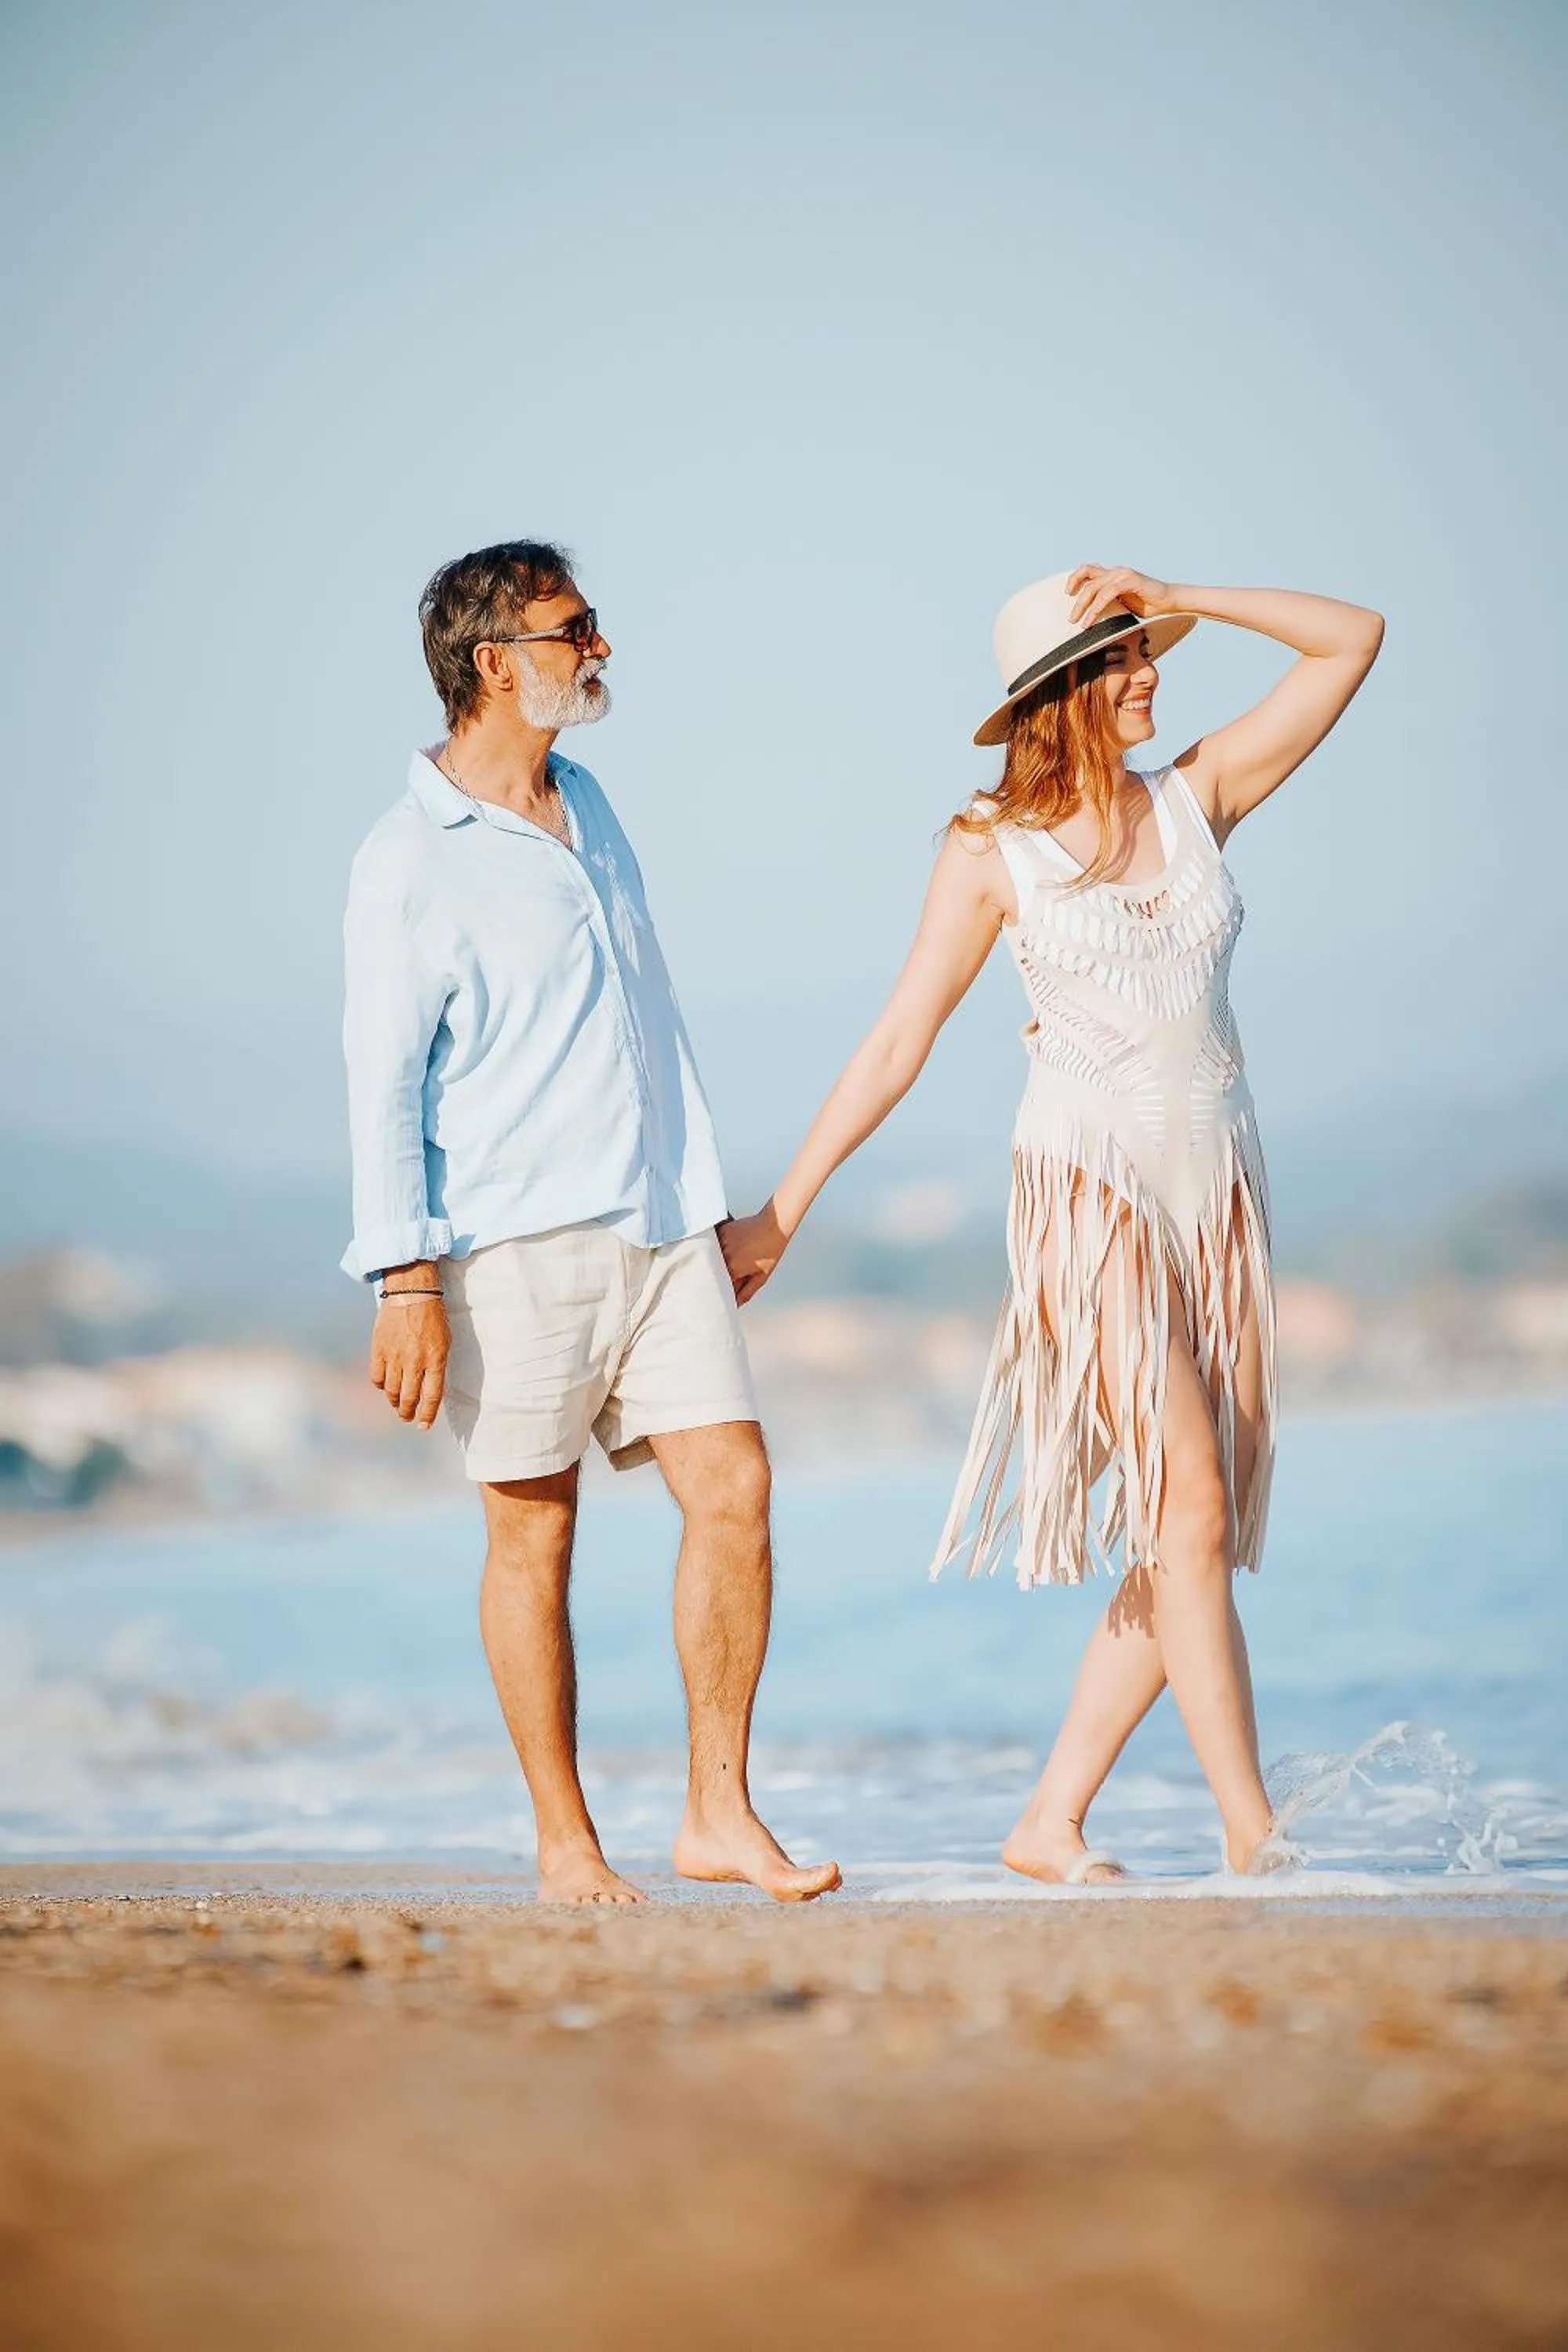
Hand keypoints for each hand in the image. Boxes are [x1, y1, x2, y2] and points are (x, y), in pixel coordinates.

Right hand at [370, 1294, 449, 1426]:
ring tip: (397, 1404)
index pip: (431, 1397)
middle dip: (408, 1412)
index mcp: (435, 1359)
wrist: (411, 1292)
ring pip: (391, 1391)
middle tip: (408, 1416)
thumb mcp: (444, 1342)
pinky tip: (385, 1385)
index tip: (423, 1426)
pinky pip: (376, 1377)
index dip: (427, 1415)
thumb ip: (437, 1367)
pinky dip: (380, 1385)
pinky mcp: (379, 1350)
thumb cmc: (432, 1317)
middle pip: (408, 1398)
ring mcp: (394, 1356)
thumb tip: (429, 1390)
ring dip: (394, 1402)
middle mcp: (414, 1361)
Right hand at [718, 1204, 789, 1305]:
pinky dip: (718, 1249)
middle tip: (725, 1278)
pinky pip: (714, 1245)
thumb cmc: (771, 1251)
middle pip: (714, 1272)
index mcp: (734, 1268)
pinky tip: (730, 1248)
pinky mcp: (720, 1231)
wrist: (773, 1225)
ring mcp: (720, 1242)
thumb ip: (746, 1293)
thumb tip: (734, 1305)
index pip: (720, 1286)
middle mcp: (724, 1255)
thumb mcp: (761, 1276)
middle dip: (718, 1278)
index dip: (722, 1290)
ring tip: (732, 1260)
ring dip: (717, 1263)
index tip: (722, 1294)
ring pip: (713, 1258)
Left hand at [1068, 564, 1175, 627]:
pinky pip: (1107, 594)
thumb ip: (1107, 605)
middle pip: (1087, 576)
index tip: (1067, 593)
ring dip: (1083, 605)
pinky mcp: (1130, 580)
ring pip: (1094, 586)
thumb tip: (1089, 617)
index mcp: (1113, 574)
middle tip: (1070, 618)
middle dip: (1075, 597)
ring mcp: (1123, 574)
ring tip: (1078, 622)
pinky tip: (1090, 621)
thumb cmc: (1147, 605)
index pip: (1088, 569)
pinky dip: (1096, 608)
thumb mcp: (1122, 605)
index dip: (1075, 578)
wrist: (1169, 601)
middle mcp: (1116, 571)